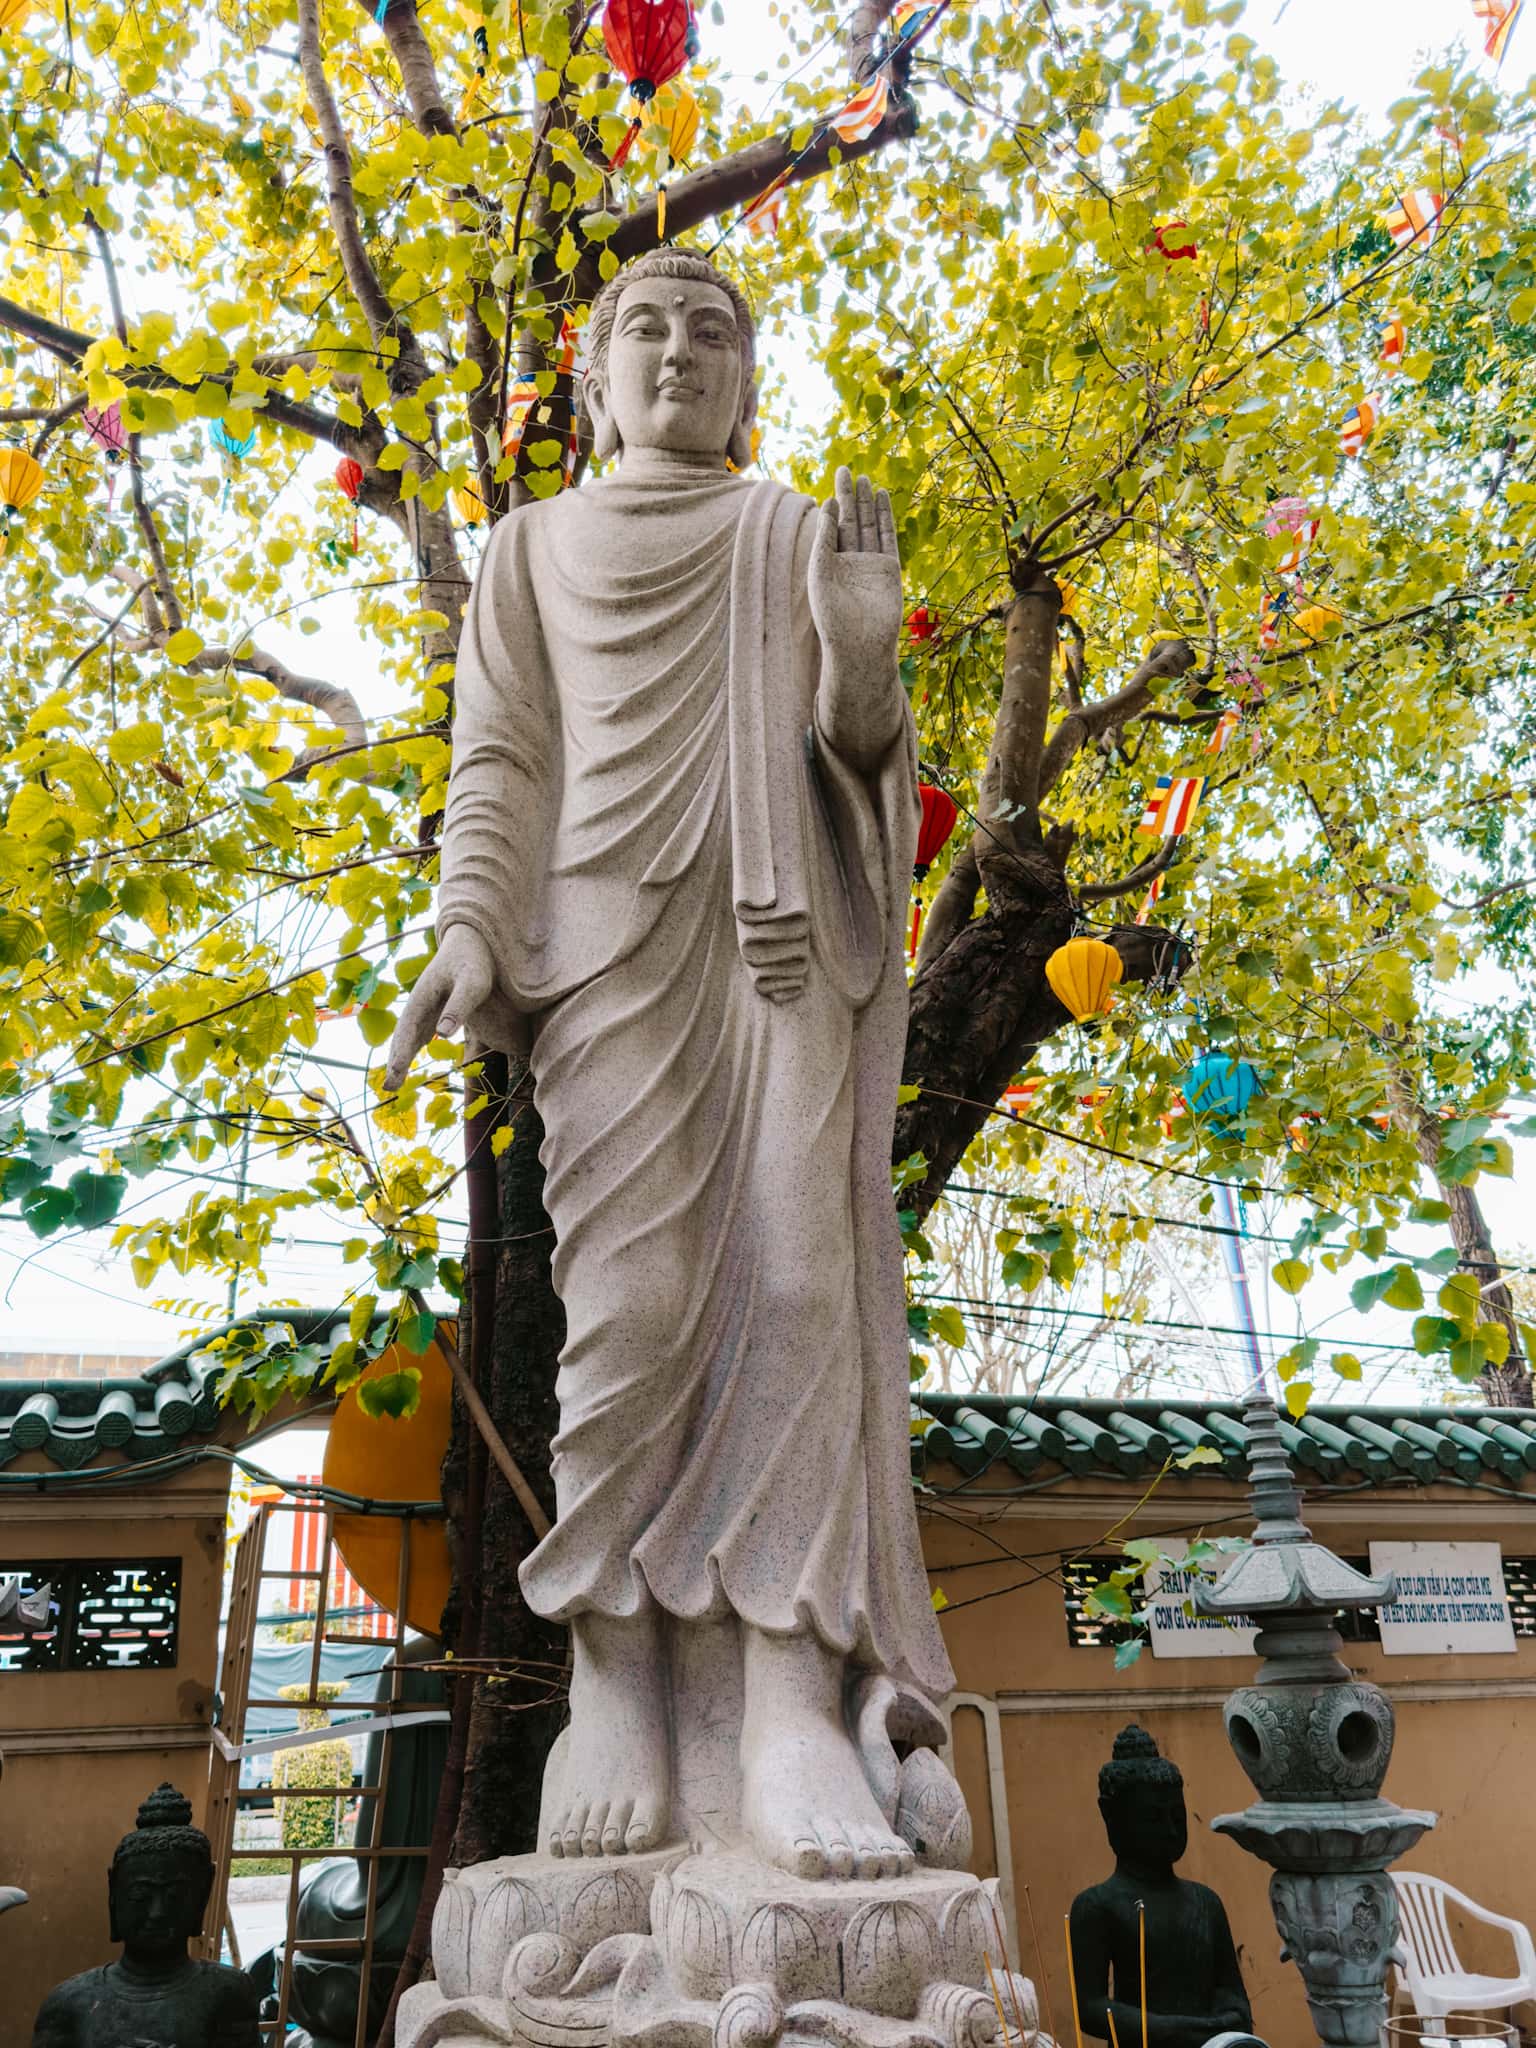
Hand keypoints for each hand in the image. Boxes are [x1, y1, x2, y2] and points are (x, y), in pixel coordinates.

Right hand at [385, 924, 494, 1091]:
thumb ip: (458, 1007)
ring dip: (399, 1057)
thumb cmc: (475, 962)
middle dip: (395, 1061)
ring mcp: (424, 1006)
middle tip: (389, 1088)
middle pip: (402, 1036)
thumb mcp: (472, 984)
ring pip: (407, 1036)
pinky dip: (409, 1048)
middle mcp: (418, 1003)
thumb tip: (442, 1034)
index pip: (408, 1030)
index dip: (401, 1053)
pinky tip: (406, 1061)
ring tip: (393, 1082)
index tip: (395, 1073)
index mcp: (423, 997)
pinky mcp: (433, 1008)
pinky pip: (417, 1032)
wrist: (473, 941)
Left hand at [807, 466, 902, 676]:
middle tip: (846, 470)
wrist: (859, 643)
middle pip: (850, 521)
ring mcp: (870, 564)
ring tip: (864, 478)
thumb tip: (828, 504)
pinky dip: (884, 517)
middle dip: (848, 496)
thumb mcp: (821, 570)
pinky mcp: (889, 568)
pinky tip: (882, 498)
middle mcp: (850, 562)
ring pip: (868, 525)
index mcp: (829, 564)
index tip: (832, 488)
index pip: (831, 528)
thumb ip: (825, 537)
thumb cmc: (832, 614)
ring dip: (866, 502)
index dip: (832, 507)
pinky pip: (886, 536)